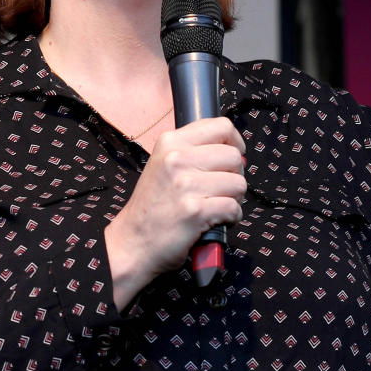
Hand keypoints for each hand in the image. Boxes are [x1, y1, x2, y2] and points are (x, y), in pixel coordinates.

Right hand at [105, 116, 246, 308]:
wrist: (132, 243)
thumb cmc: (152, 208)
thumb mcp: (162, 165)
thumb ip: (191, 152)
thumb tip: (234, 151)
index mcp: (170, 143)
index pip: (221, 127)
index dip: (234, 143)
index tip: (233, 158)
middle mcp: (177, 159)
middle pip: (234, 157)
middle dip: (235, 176)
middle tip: (221, 190)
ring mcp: (186, 185)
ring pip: (238, 184)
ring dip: (234, 200)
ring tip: (216, 208)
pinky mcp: (195, 211)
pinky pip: (233, 208)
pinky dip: (231, 218)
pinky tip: (216, 222)